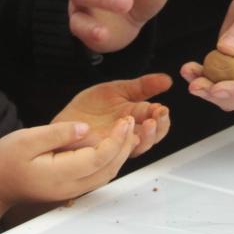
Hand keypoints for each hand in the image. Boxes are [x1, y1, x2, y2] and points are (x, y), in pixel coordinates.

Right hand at [0, 118, 135, 227]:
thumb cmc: (5, 160)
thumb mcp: (26, 139)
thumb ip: (57, 133)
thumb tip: (85, 128)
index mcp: (60, 175)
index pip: (98, 158)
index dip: (116, 139)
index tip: (125, 120)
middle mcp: (70, 187)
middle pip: (108, 168)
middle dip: (124, 145)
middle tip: (131, 120)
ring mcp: (72, 191)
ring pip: (106, 174)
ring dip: (121, 153)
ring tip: (126, 130)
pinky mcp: (71, 188)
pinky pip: (98, 176)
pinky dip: (111, 160)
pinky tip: (113, 144)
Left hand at [53, 74, 172, 157]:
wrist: (66, 118)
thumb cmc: (91, 107)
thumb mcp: (119, 89)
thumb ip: (143, 86)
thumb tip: (167, 80)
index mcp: (136, 119)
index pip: (158, 123)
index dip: (162, 118)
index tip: (162, 108)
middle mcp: (129, 135)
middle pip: (152, 138)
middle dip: (158, 128)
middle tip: (158, 116)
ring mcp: (116, 145)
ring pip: (138, 148)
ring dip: (146, 137)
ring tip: (147, 123)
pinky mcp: (101, 152)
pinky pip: (116, 153)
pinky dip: (122, 143)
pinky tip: (125, 132)